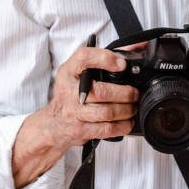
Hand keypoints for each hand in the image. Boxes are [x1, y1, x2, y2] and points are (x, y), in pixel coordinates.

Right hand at [11, 47, 137, 187]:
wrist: (53, 124)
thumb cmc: (68, 96)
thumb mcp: (74, 73)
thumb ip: (94, 62)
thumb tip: (124, 58)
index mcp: (68, 73)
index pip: (84, 58)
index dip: (104, 59)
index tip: (121, 64)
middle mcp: (69, 92)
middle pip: (103, 91)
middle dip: (126, 93)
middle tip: (135, 93)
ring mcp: (75, 113)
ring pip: (108, 112)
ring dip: (127, 110)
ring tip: (133, 107)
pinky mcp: (81, 130)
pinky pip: (108, 129)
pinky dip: (123, 125)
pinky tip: (127, 121)